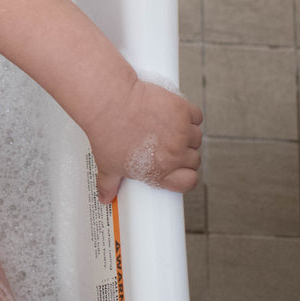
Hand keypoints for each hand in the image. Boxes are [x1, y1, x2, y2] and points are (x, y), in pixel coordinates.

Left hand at [86, 77, 202, 203]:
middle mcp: (175, 154)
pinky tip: (172, 113)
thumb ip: (109, 185)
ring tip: (166, 127)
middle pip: (194, 158)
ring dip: (185, 133)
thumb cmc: (107, 132)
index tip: (178, 168)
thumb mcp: (106, 165)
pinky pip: (196, 115)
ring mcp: (180, 131)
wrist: (108, 103)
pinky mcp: (182, 109)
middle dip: (183, 153)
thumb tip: (105, 198)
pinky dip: (188, 114)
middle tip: (168, 144)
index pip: (188, 182)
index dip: (184, 175)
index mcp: (160, 171)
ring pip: (196, 136)